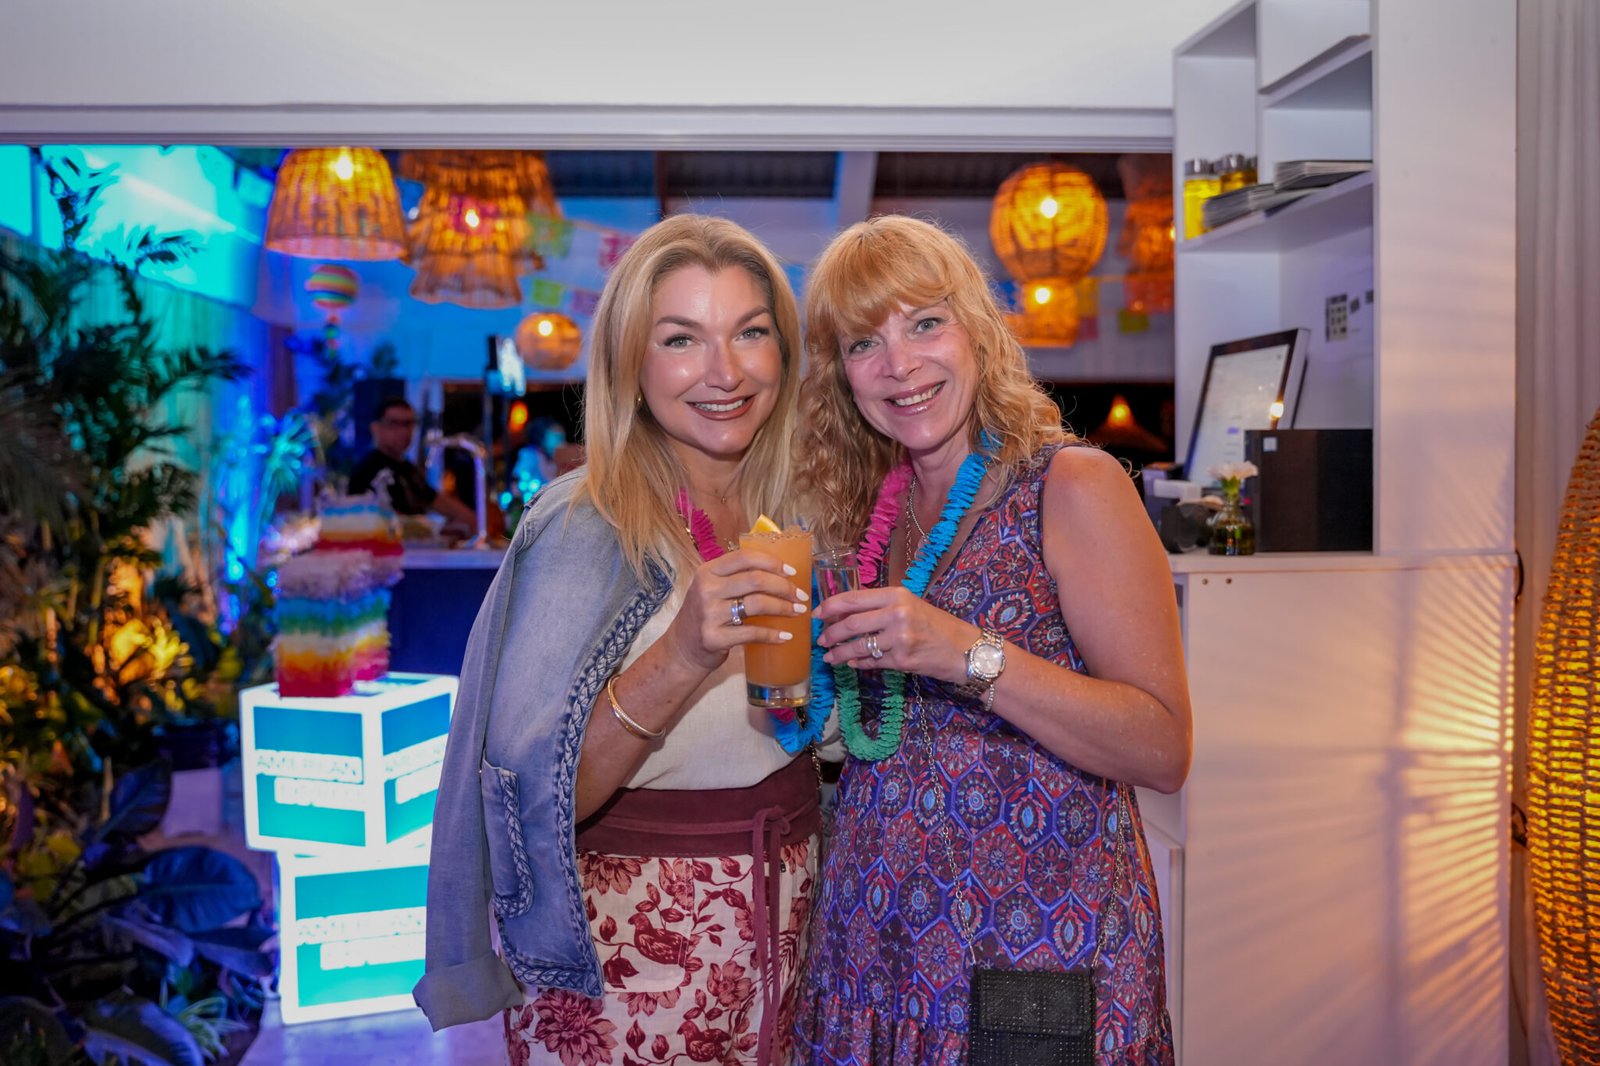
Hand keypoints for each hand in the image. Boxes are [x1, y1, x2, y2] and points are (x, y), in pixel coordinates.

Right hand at [664, 548, 809, 672]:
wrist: (681, 649)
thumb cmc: (704, 616)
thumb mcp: (712, 589)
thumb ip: (735, 578)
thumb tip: (779, 572)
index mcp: (708, 571)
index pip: (745, 558)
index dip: (772, 562)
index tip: (792, 572)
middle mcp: (706, 589)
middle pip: (756, 580)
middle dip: (784, 587)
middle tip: (800, 596)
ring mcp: (709, 614)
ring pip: (757, 604)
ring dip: (783, 608)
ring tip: (797, 611)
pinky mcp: (714, 638)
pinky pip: (753, 633)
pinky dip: (773, 635)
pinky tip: (785, 636)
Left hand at [814, 586, 973, 682]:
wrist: (965, 650)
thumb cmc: (938, 626)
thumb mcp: (911, 605)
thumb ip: (881, 607)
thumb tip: (844, 614)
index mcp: (897, 594)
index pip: (853, 598)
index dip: (830, 607)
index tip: (817, 615)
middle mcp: (897, 613)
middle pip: (851, 624)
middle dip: (830, 634)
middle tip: (821, 640)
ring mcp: (899, 638)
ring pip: (858, 647)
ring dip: (839, 653)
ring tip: (830, 657)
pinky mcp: (901, 660)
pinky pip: (871, 662)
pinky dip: (858, 663)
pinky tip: (852, 663)